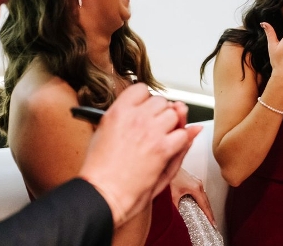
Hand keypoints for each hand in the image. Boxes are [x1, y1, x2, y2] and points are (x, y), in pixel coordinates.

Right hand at [78, 83, 201, 227]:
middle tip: (152, 129)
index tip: (143, 111)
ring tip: (158, 140)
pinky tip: (167, 150)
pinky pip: (183, 135)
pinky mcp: (162, 149)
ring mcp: (151, 132)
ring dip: (172, 126)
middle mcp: (135, 117)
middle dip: (160, 113)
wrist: (102, 192)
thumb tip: (151, 104)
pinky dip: (180, 142)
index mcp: (118, 111)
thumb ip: (130, 114)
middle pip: (161, 101)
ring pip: (175, 115)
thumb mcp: (105, 131)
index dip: (145, 101)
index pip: (141, 89)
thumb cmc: (100, 168)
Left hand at [170, 168, 215, 226]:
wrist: (168, 165)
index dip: (209, 215)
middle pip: (207, 201)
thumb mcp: (173, 194)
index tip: (212, 223)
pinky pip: (201, 192)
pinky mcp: (194, 180)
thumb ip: (176, 206)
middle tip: (212, 223)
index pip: (205, 205)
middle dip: (210, 212)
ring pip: (204, 196)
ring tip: (207, 215)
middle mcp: (198, 184)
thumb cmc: (171, 177)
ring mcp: (197, 181)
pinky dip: (202, 200)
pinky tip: (200, 204)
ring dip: (206, 206)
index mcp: (196, 188)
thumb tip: (177, 216)